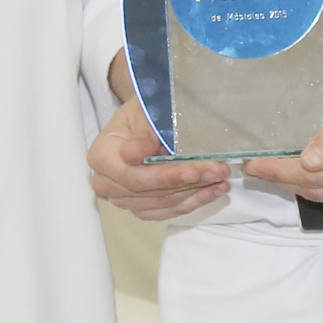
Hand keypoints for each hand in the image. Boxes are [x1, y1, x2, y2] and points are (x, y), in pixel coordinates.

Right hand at [87, 56, 228, 220]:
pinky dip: (193, 201)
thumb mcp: (144, 111)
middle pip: (150, 192)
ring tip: (220, 178)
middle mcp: (107, 182)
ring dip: (195, 193)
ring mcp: (123, 198)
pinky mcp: (141, 206)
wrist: (143, 118)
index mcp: (101, 156)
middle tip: (218, 171)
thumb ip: (142, 133)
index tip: (193, 171)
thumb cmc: (142, 111)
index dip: (164, 177)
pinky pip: (168, 210)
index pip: (133, 176)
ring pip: (163, 203)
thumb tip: (134, 155)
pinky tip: (213, 190)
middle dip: (188, 183)